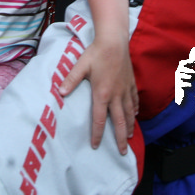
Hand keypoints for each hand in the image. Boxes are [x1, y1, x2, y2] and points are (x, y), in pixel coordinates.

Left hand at [58, 36, 137, 154]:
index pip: (99, 119)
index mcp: (101, 93)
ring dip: (130, 127)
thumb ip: (71, 80)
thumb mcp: (80, 66)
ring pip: (129, 113)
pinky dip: (135, 109)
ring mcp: (125, 90)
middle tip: (123, 153)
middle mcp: (115, 95)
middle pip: (119, 121)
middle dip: (121, 138)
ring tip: (130, 138)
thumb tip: (59, 92)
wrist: (114, 41)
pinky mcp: (131, 83)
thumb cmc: (96, 53)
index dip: (97, 134)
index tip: (96, 145)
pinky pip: (134, 100)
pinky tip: (135, 114)